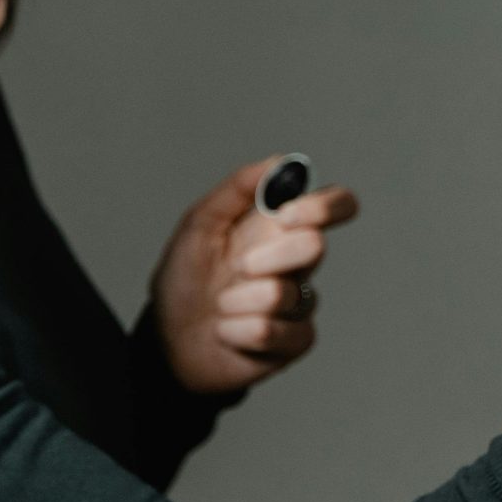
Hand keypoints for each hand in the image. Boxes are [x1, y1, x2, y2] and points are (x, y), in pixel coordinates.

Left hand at [150, 156, 360, 395]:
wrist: (166, 338)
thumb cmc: (186, 279)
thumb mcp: (199, 224)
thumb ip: (238, 188)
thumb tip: (279, 161)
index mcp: (281, 229)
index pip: (336, 205)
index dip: (324, 206)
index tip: (284, 214)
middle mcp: (297, 263)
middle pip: (315, 247)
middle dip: (269, 257)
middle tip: (239, 267)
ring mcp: (300, 303)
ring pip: (285, 294)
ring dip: (239, 300)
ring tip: (220, 308)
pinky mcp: (295, 340)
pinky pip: (276, 332)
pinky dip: (239, 332)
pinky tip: (227, 333)